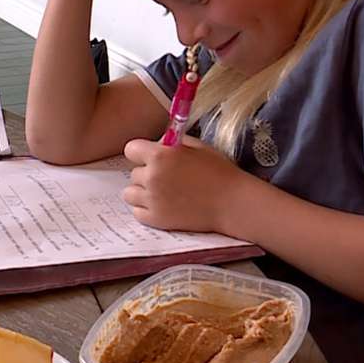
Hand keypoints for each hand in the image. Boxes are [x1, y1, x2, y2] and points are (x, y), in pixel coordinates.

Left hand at [122, 135, 254, 231]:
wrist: (232, 202)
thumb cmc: (218, 171)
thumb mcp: (196, 146)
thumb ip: (171, 142)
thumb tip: (155, 143)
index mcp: (160, 155)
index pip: (130, 149)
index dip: (141, 153)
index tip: (150, 158)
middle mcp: (152, 177)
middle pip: (133, 173)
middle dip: (147, 174)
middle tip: (167, 178)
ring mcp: (152, 200)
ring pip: (130, 193)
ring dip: (142, 192)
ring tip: (163, 193)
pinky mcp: (156, 220)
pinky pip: (137, 212)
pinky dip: (147, 210)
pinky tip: (164, 206)